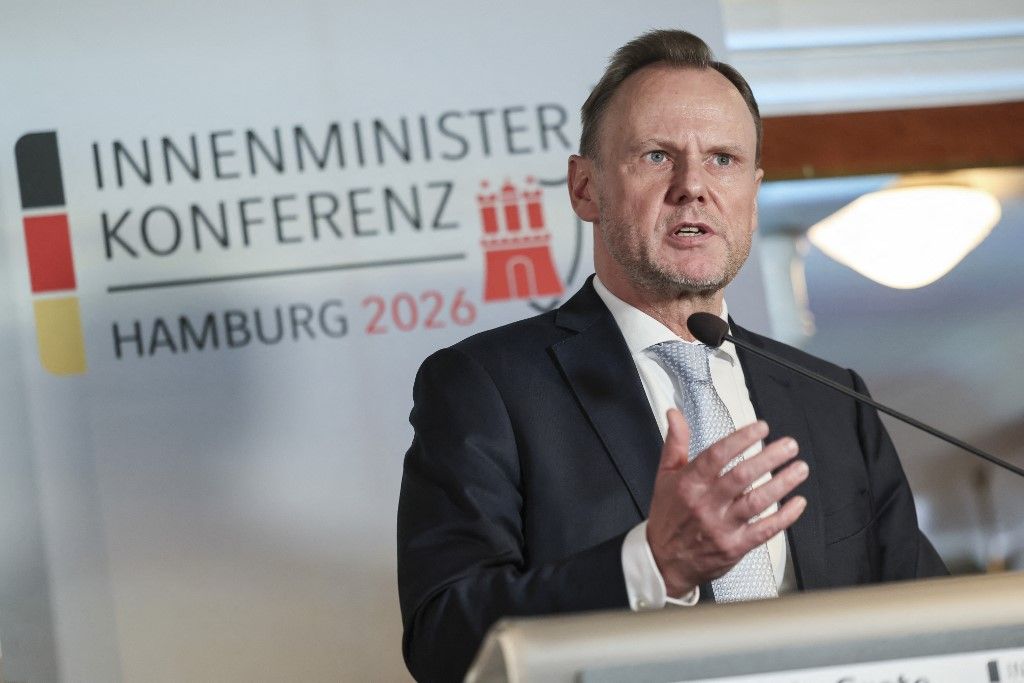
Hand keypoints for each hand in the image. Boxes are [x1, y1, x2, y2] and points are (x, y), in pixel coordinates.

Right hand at [646, 409, 807, 596]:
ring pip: (757, 502)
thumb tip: (675, 415)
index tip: (761, 428)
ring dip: (782, 483)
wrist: (664, 561)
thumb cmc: (668, 516)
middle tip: (789, 446)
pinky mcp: (735, 547)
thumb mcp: (664, 476)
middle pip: (742, 476)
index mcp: (689, 483)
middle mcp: (706, 504)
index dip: (741, 439)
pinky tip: (797, 502)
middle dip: (769, 458)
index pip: (717, 455)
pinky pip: (764, 530)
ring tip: (799, 468)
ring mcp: (721, 527)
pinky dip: (785, 516)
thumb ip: (675, 444)